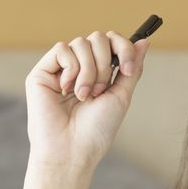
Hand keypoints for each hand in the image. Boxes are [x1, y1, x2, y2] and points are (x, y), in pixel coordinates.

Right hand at [24, 30, 149, 173]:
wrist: (72, 150)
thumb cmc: (96, 130)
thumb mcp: (121, 96)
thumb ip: (132, 68)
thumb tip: (145, 41)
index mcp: (99, 73)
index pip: (112, 42)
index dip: (123, 47)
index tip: (127, 70)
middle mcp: (80, 68)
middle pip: (98, 38)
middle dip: (104, 64)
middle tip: (99, 91)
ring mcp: (61, 69)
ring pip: (81, 43)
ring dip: (88, 71)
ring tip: (83, 96)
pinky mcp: (42, 72)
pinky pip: (62, 49)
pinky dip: (71, 69)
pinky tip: (66, 90)